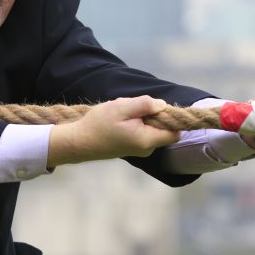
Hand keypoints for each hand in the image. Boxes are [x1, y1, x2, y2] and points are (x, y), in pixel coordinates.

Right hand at [47, 96, 180, 167]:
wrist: (79, 142)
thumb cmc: (99, 124)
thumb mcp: (121, 108)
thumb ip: (144, 105)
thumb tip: (163, 105)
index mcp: (147, 140)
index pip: (174, 132)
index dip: (170, 117)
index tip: (155, 107)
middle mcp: (147, 149)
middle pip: (163, 128)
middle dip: (152, 115)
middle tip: (131, 109)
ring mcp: (140, 150)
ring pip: (151, 128)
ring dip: (141, 118)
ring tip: (122, 115)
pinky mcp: (132, 148)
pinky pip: (142, 132)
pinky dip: (134, 123)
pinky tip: (119, 121)